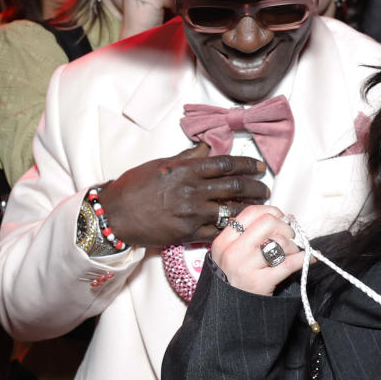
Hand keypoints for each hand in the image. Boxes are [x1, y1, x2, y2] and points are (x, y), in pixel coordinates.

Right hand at [99, 144, 269, 247]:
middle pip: (235, 187)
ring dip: (249, 209)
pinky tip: (241, 226)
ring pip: (231, 210)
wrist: (115, 214)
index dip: (248, 165)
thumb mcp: (161, 164)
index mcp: (186, 170)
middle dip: (256, 188)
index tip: (260, 168)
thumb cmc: (135, 186)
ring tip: (259, 208)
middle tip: (266, 189)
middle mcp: (192, 190)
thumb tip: (207, 147)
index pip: (227, 164)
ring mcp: (192, 213)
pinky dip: (232, 228)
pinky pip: (217, 231)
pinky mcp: (188, 233)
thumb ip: (187, 157)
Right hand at [211, 204, 304, 295]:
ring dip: (292, 247)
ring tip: (290, 255)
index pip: (250, 213)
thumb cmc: (236, 280)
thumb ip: (249, 236)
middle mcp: (232, 252)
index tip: (281, 220)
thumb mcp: (232, 255)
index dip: (272, 212)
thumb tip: (282, 218)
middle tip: (289, 238)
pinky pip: (290, 263)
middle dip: (285, 228)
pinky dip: (305, 258)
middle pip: (267, 222)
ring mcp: (244, 267)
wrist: (230, 314)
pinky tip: (312, 257)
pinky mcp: (260, 283)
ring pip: (279, 242)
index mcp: (223, 242)